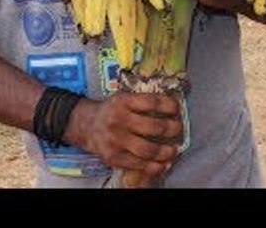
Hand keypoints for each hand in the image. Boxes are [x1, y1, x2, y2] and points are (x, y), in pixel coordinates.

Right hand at [69, 92, 184, 175]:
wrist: (86, 125)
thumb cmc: (112, 111)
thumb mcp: (125, 98)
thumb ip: (144, 102)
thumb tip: (173, 109)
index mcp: (124, 101)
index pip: (152, 102)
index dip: (169, 106)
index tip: (177, 109)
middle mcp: (119, 120)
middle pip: (154, 127)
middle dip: (172, 129)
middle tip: (178, 130)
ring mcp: (116, 140)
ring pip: (148, 149)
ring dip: (166, 151)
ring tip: (174, 150)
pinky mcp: (113, 157)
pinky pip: (138, 164)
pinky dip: (155, 166)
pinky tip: (163, 163)